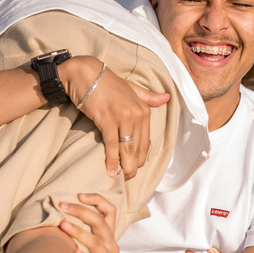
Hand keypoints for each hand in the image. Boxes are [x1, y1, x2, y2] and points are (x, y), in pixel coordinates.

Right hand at [60, 56, 169, 180]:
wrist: (86, 73)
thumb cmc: (107, 83)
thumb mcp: (131, 89)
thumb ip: (148, 97)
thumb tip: (167, 98)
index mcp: (144, 109)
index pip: (146, 140)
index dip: (141, 157)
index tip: (136, 167)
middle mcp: (137, 114)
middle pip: (138, 147)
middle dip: (134, 165)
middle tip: (130, 178)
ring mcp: (123, 117)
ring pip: (127, 148)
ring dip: (125, 166)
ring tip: (123, 179)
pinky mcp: (107, 120)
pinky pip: (112, 144)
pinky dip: (111, 160)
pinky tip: (110, 171)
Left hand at [60, 194, 128, 252]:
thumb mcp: (91, 251)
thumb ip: (83, 235)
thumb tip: (60, 216)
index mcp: (108, 238)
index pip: (109, 210)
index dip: (97, 199)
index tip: (79, 194)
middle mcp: (111, 246)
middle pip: (100, 222)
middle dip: (81, 210)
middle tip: (62, 205)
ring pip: (96, 242)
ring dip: (79, 232)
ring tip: (62, 224)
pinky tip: (73, 252)